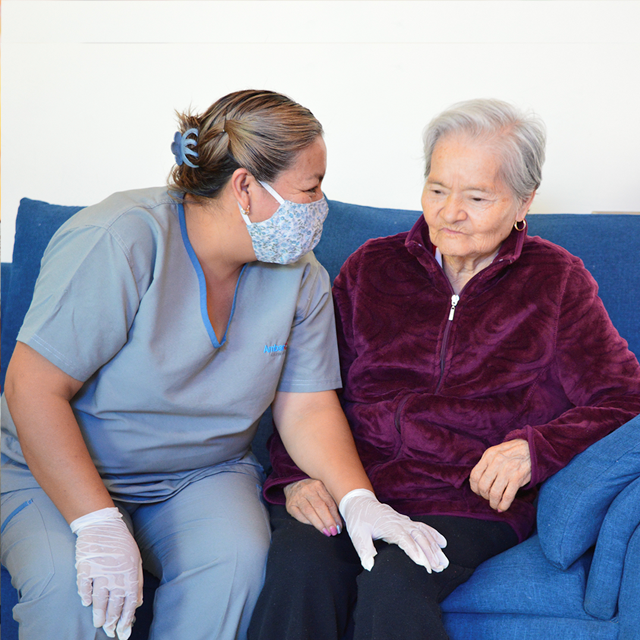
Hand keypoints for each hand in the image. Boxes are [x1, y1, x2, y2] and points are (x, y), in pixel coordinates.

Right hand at [71, 507, 142, 639]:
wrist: (102, 524)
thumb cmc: (121, 542)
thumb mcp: (135, 559)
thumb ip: (136, 580)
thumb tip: (137, 602)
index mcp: (130, 573)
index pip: (130, 601)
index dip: (127, 617)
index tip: (123, 629)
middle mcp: (116, 575)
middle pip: (114, 603)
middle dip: (112, 619)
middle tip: (109, 630)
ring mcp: (100, 572)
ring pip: (99, 599)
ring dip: (99, 614)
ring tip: (98, 623)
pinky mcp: (86, 567)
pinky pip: (84, 587)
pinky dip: (85, 596)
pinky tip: (86, 603)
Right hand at [284, 479, 341, 535]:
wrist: (293, 485)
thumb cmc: (312, 491)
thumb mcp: (322, 491)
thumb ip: (330, 503)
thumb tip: (339, 522)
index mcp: (318, 485)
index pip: (328, 501)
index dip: (335, 515)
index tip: (339, 526)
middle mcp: (307, 490)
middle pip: (319, 507)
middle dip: (327, 521)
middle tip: (333, 531)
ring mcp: (297, 497)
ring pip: (309, 512)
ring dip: (319, 524)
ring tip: (326, 532)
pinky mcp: (290, 505)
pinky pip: (300, 517)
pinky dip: (308, 523)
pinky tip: (314, 526)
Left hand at [339, 489, 447, 572]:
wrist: (360, 502)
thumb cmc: (358, 520)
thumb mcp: (357, 535)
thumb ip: (364, 550)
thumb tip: (370, 566)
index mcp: (388, 526)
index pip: (404, 539)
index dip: (414, 551)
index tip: (423, 565)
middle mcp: (400, 522)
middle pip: (419, 537)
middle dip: (429, 553)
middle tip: (438, 569)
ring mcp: (405, 521)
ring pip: (424, 533)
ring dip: (435, 547)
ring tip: (444, 563)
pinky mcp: (406, 521)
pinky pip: (423, 527)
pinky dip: (434, 534)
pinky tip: (443, 544)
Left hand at [469, 439, 531, 511]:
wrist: (531, 448)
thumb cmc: (512, 451)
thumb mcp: (495, 452)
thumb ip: (486, 464)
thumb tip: (478, 481)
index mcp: (488, 455)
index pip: (474, 475)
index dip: (474, 487)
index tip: (478, 491)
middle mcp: (496, 463)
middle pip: (483, 486)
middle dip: (483, 495)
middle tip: (487, 497)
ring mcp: (507, 471)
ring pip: (494, 493)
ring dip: (493, 502)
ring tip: (494, 504)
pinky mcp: (517, 478)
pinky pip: (507, 496)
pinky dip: (503, 505)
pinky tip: (502, 508)